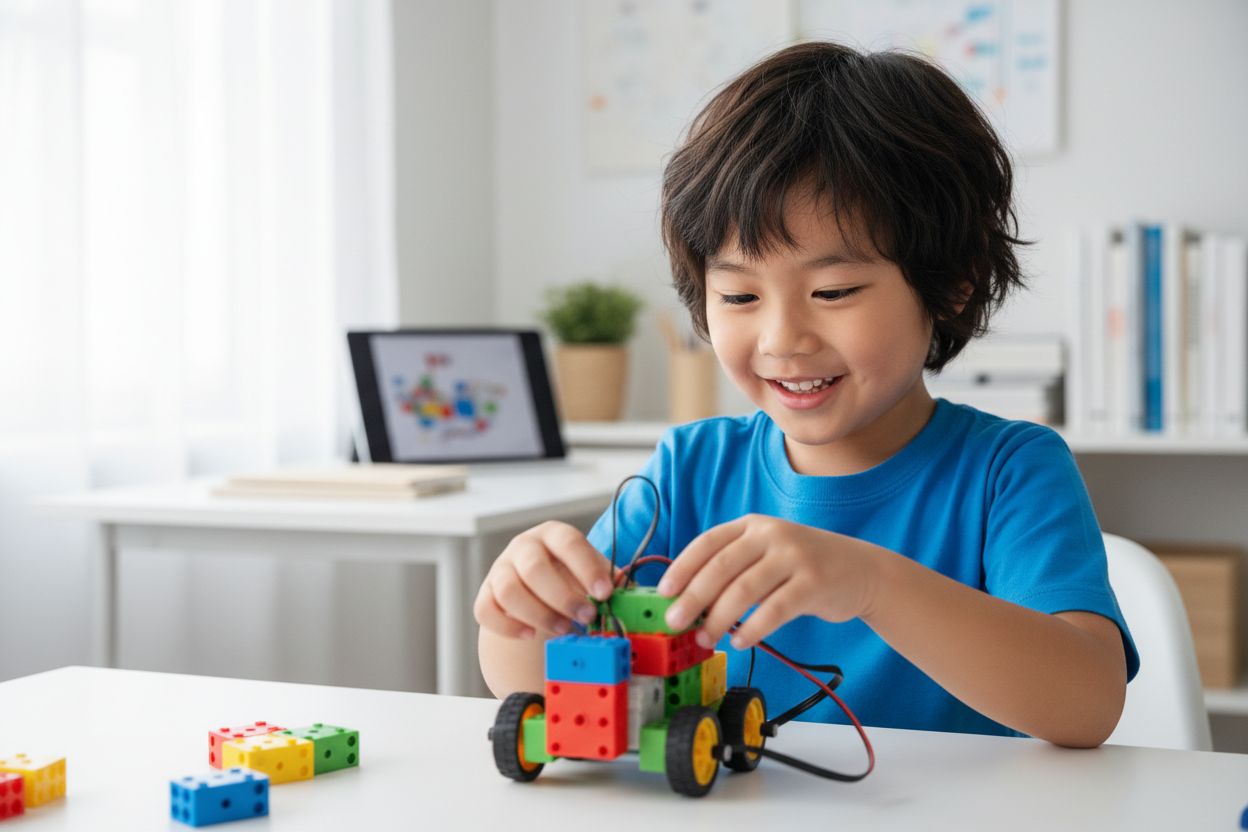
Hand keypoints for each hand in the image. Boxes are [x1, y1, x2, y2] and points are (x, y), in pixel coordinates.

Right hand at [474, 521, 614, 639]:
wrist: (534, 585)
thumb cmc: (569, 575)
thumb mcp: (589, 569)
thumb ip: (607, 579)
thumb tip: (627, 593)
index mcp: (553, 534)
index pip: (569, 542)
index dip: (587, 568)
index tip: (605, 593)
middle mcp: (523, 546)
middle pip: (534, 568)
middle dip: (563, 597)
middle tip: (586, 617)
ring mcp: (500, 569)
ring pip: (509, 591)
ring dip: (539, 614)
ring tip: (563, 629)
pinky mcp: (485, 594)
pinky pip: (486, 611)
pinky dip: (508, 626)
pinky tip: (530, 634)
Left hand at [656, 514, 881, 649]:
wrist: (861, 570)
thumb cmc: (803, 567)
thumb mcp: (767, 554)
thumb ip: (734, 568)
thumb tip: (688, 602)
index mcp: (753, 524)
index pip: (708, 542)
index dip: (682, 567)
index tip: (663, 593)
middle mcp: (772, 534)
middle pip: (721, 567)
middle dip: (693, 597)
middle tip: (675, 622)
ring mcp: (794, 556)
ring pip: (745, 590)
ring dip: (719, 619)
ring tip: (705, 638)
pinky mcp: (814, 582)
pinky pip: (775, 610)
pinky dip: (753, 629)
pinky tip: (740, 642)